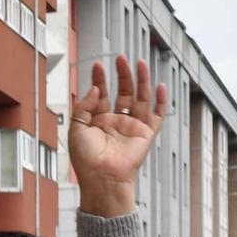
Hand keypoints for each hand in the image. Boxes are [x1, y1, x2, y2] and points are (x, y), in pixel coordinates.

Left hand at [69, 55, 167, 218]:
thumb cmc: (86, 160)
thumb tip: (96, 89)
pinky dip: (160, 101)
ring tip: (139, 62)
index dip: (100, 79)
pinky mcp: (146, 134)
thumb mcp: (76, 128)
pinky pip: (157, 115)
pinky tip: (159, 86)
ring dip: (141, 80)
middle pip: (123, 92)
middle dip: (123, 75)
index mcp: (99, 121)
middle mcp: (117, 122)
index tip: (99, 65)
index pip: (102, 94)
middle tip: (121, 58)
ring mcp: (132, 127)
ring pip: (140, 98)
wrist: (102, 178)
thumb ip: (84, 106)